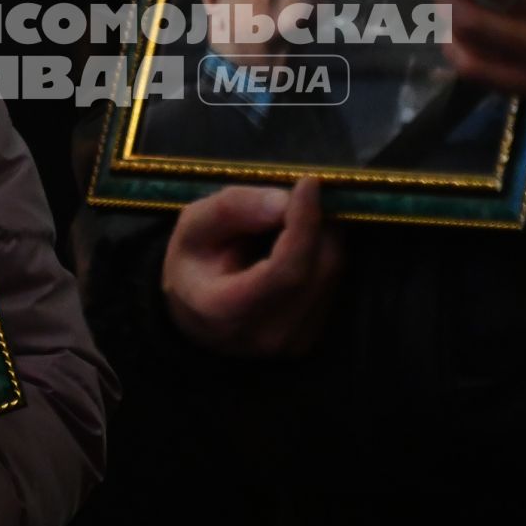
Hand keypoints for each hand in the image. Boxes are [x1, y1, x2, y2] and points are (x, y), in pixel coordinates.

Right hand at [162, 178, 343, 357]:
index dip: (303, 223)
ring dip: (323, 235)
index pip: (285, 270)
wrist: (194, 316)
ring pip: (331, 274)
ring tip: (292, 218)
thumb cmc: (192, 267)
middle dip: (317, 222)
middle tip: (299, 192)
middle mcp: (268, 335)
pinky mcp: (310, 339)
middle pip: (317, 269)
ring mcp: (293, 343)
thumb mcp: (193, 227)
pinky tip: (298, 244)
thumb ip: (231, 209)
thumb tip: (283, 200)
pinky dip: (322, 253)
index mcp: (228, 311)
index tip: (308, 183)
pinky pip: (332, 284)